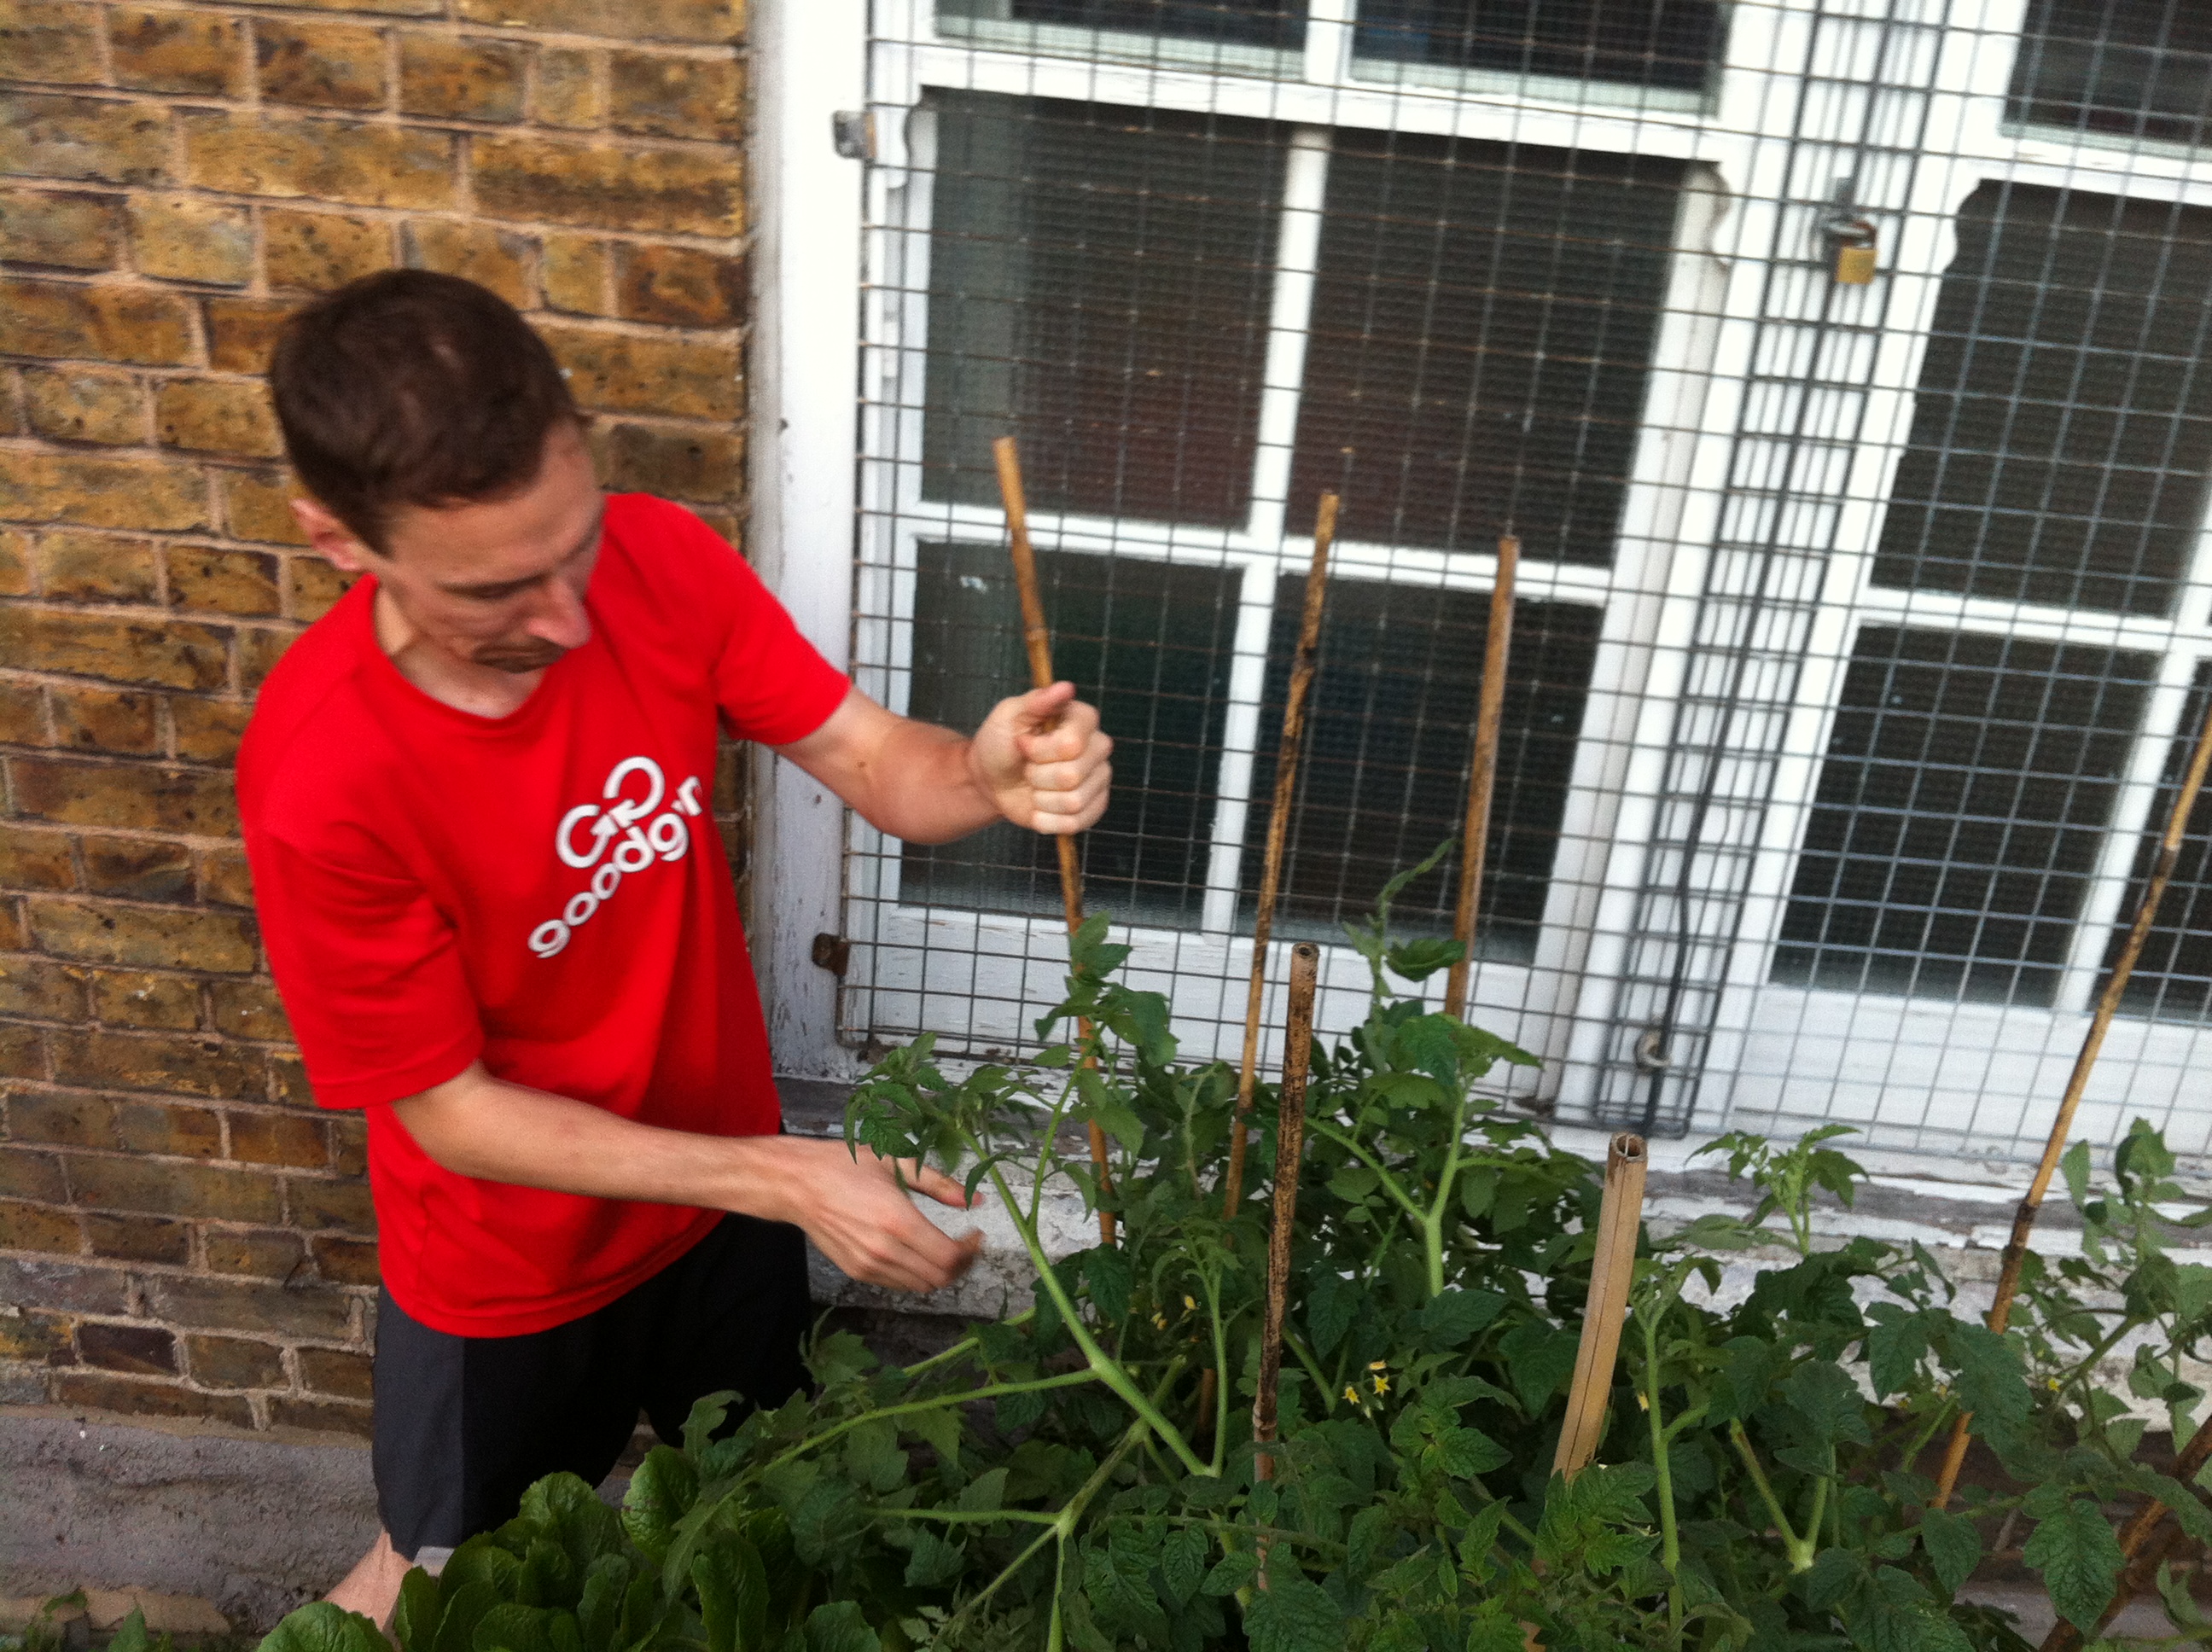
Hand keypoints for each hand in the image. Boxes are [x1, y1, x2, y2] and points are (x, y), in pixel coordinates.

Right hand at [749, 1136, 983, 1292]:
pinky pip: (897, 1284)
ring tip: (944, 1249)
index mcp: (898, 1221)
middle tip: (965, 1244)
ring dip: (939, 1272)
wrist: (797, 1184)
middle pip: (939, 1278)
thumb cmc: (845, 1165)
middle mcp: (884, 1250)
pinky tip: (916, 1252)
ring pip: (920, 1286)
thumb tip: (973, 1199)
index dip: (970, 1252)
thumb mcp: (896, 1162)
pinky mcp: (856, 1272)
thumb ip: (938, 1184)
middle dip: (961, 1264)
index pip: (949, 1257)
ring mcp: (868, 1265)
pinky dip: (915, 1274)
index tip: (975, 1235)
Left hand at [968, 681, 1111, 835]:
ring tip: (1033, 785)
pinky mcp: (1092, 808)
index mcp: (1083, 720)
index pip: (1073, 743)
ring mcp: (1098, 780)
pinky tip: (1039, 805)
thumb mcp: (1010, 714)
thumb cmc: (1000, 741)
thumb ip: (1037, 701)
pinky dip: (1047, 819)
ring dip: (1041, 798)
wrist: (991, 778)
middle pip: (1073, 775)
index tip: (1023, 743)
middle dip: (1037, 775)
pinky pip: (1075, 823)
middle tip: (1028, 767)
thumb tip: (1066, 688)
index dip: (1040, 750)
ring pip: (1073, 802)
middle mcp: (1098, 748)